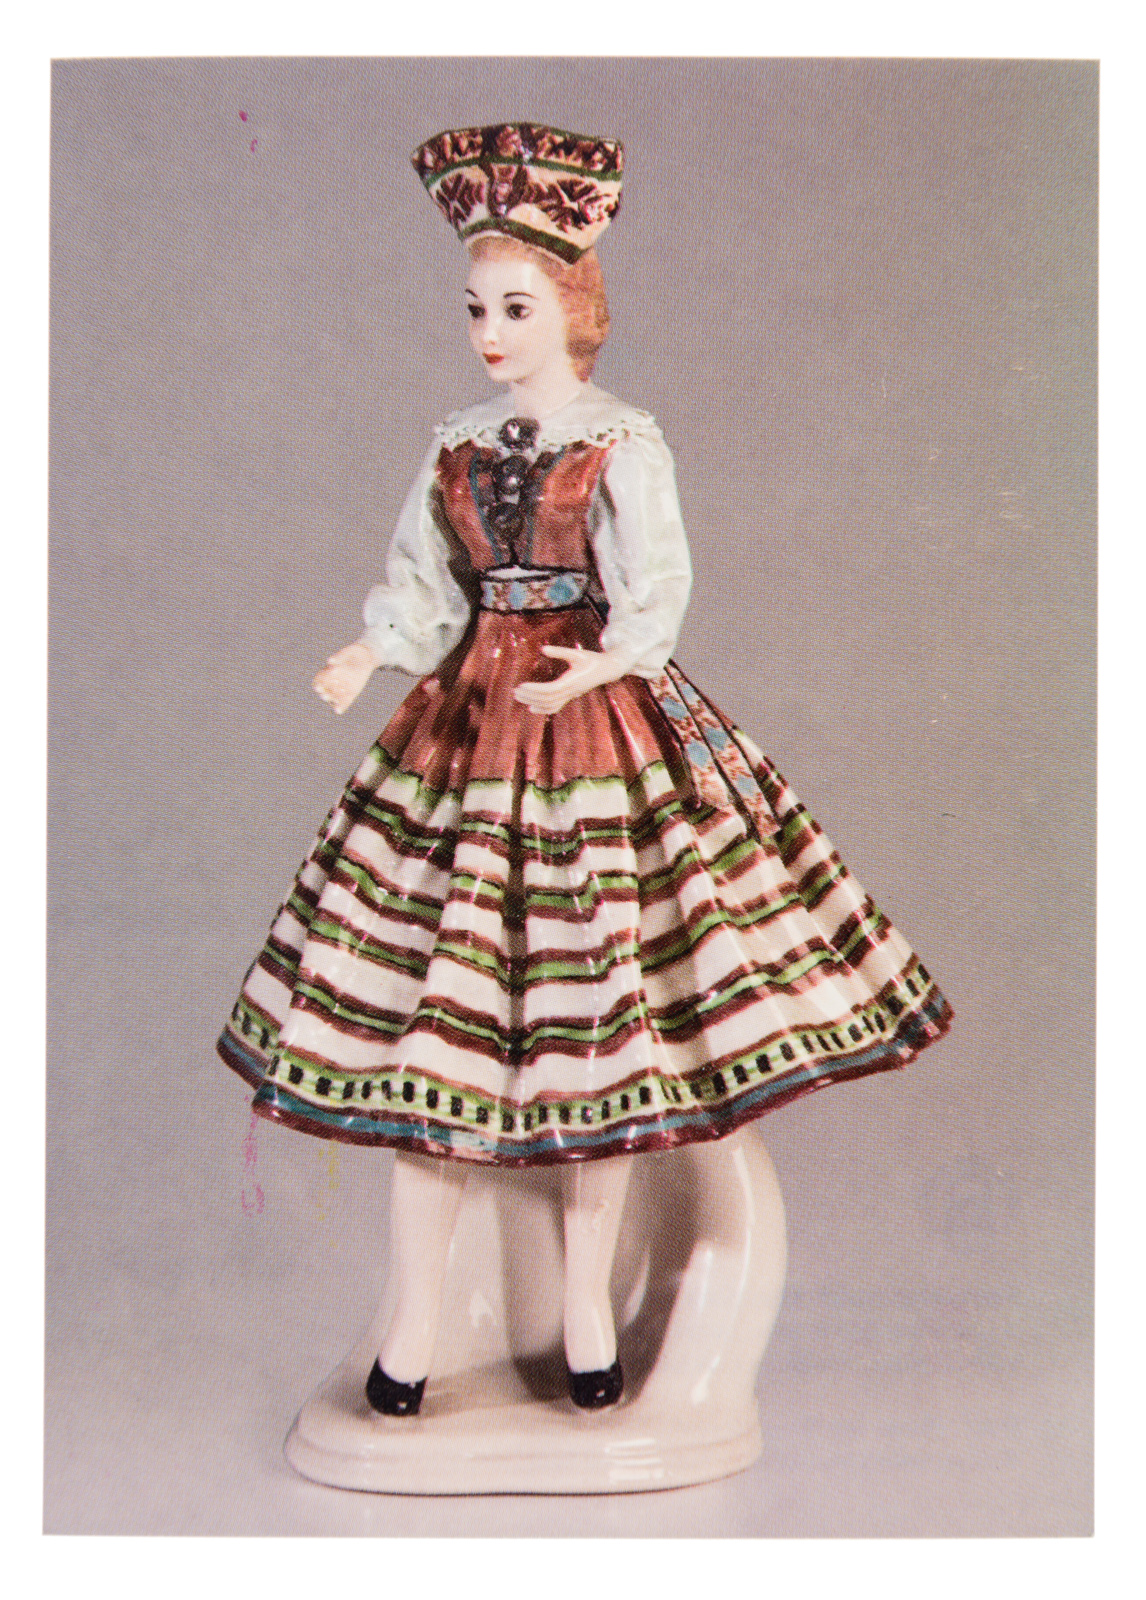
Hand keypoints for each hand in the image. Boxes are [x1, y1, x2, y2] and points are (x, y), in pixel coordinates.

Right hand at [313, 639, 376, 714]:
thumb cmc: (352, 653)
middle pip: (325, 691)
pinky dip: (341, 706)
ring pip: (334, 697)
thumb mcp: (346, 653)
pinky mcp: (350, 694)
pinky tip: (338, 711)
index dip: (317, 684)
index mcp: (327, 672)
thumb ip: (338, 657)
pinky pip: (344, 701)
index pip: (318, 680)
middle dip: (324, 693)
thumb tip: (330, 662)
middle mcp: (332, 682)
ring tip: (333, 703)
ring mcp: (341, 689)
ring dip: (332, 701)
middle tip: (324, 695)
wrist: (366, 658)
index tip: (318, 686)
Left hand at [513, 645, 627, 715]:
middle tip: (514, 691)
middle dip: (529, 696)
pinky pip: (555, 707)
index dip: (534, 689)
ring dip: (533, 703)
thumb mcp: (576, 653)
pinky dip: (543, 709)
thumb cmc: (592, 659)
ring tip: (519, 698)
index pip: (549, 690)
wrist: (607, 670)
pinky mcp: (570, 697)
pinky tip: (531, 708)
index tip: (521, 685)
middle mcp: (570, 691)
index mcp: (571, 681)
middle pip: (546, 699)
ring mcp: (571, 696)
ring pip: (550, 705)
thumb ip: (559, 652)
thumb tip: (542, 649)